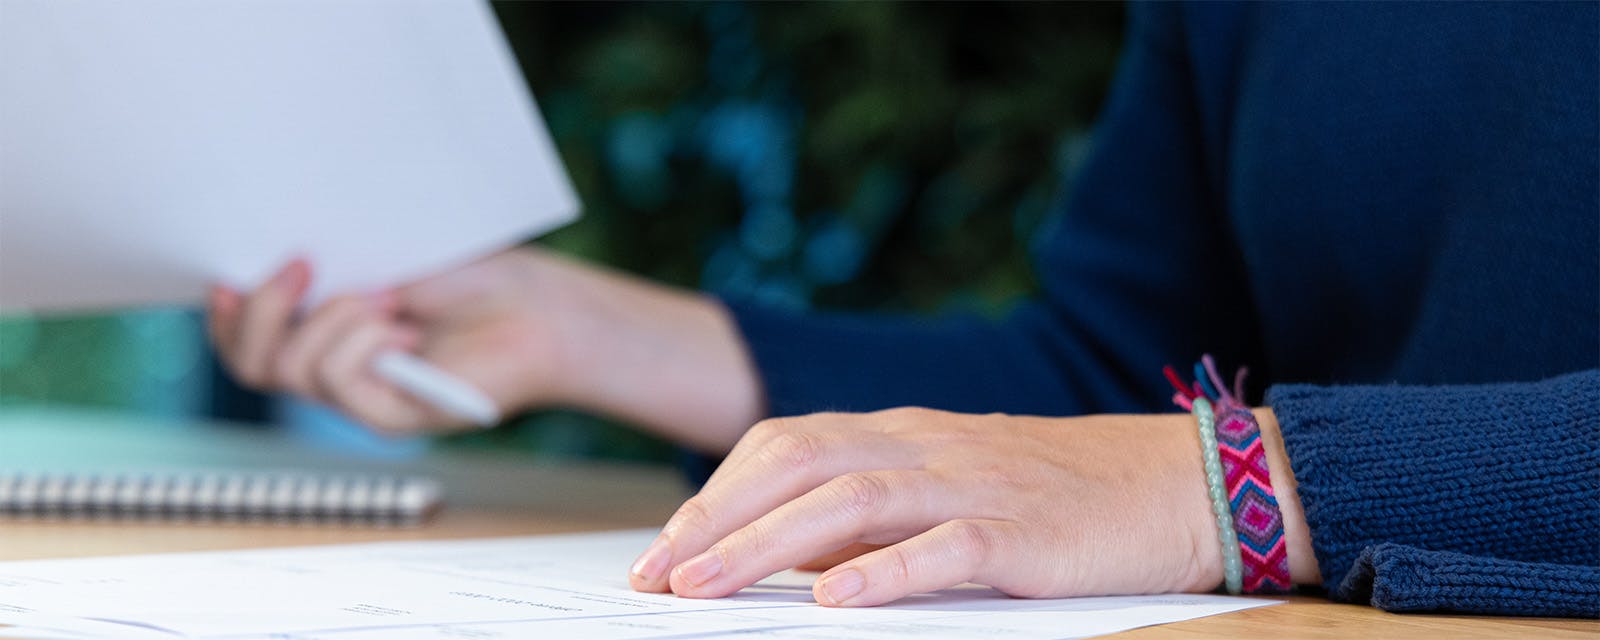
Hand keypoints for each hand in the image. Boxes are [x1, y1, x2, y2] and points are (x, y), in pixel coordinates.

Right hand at [207, 247, 763, 448]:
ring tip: (390, 296)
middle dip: (263, 307)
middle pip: (251, 362)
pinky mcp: (390, 417)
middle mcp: (334, 369)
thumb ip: (327, 257)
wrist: (537, 307)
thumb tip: (264, 250)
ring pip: (291, 370)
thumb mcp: (385, 250)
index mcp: (325, 330)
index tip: (225, 273)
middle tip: (307, 261)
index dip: (224, 316)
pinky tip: (406, 328)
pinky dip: (364, 343)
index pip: (244, 342)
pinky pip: (339, 384)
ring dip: (333, 317)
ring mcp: (360, 398)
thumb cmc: (474, 273)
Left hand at [628, 407, 1315, 605]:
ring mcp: (976, 483)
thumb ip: (873, 512)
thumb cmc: (1059, 494)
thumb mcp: (951, 487)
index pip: (787, 444)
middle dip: (717, 521)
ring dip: (767, 547)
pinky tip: (836, 600)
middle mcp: (928, 446)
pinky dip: (885, 572)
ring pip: (852, 501)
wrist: (1177, 482)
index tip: (665, 548)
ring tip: (707, 589)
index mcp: (905, 433)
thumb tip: (784, 556)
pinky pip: (947, 546)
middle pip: (800, 465)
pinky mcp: (1025, 532)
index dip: (718, 494)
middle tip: (657, 575)